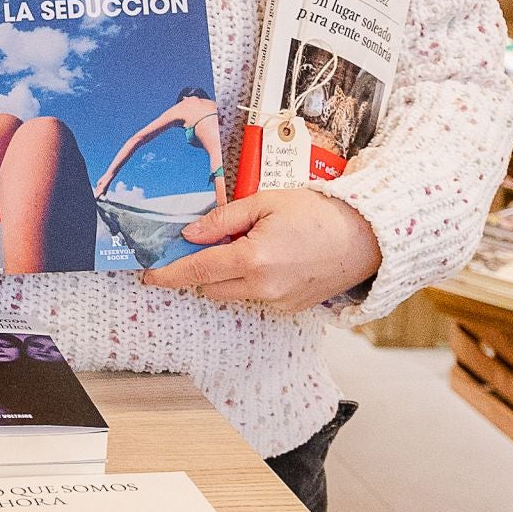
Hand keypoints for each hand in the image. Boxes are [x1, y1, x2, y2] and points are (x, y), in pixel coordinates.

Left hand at [140, 188, 381, 312]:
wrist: (364, 237)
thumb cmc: (317, 213)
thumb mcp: (264, 202)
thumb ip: (222, 220)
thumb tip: (189, 234)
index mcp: (252, 260)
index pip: (196, 271)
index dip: (168, 274)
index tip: (148, 276)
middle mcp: (263, 288)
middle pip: (210, 286)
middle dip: (203, 267)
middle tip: (211, 241)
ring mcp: (279, 302)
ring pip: (233, 294)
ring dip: (228, 274)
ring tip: (251, 245)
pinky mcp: (291, 309)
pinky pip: (256, 298)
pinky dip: (252, 281)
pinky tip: (272, 259)